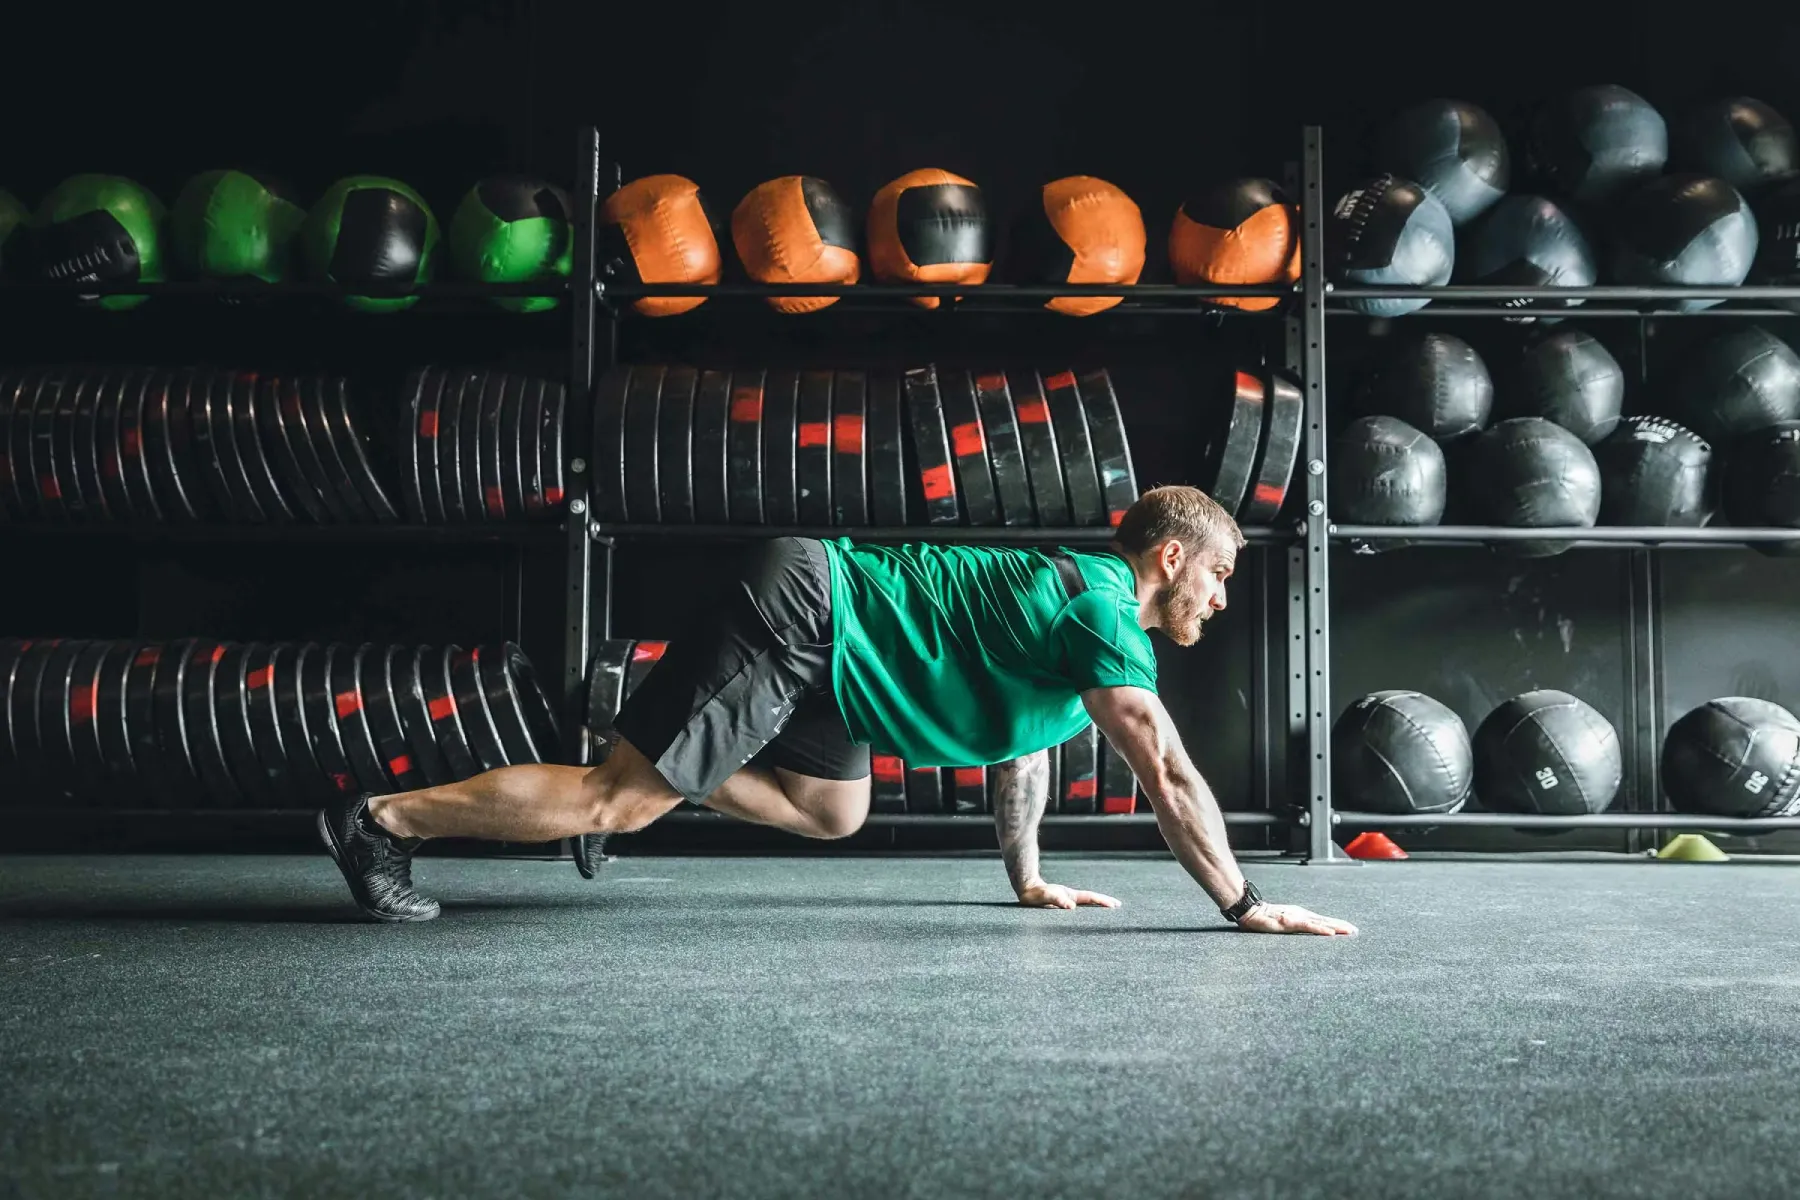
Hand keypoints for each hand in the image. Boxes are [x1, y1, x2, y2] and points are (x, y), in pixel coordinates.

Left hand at [1017, 880, 1120, 909]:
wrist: (1026, 888)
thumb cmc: (1034, 893)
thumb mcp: (1045, 896)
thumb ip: (1057, 900)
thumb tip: (1072, 907)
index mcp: (1070, 895)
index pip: (1090, 898)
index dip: (1102, 901)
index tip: (1114, 905)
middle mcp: (1071, 897)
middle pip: (1092, 899)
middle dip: (1105, 901)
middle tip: (1118, 905)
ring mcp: (1067, 900)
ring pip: (1086, 903)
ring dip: (1097, 905)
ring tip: (1108, 909)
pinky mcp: (1062, 904)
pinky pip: (1079, 907)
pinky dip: (1087, 909)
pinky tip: (1088, 914)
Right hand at [1234, 902, 1356, 935]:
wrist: (1250, 912)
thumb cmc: (1265, 919)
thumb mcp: (1283, 922)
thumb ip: (1294, 925)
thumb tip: (1305, 929)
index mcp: (1301, 916)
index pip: (1322, 920)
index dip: (1337, 924)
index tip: (1350, 928)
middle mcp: (1301, 915)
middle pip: (1325, 920)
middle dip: (1341, 925)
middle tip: (1355, 931)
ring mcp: (1296, 918)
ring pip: (1321, 923)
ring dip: (1336, 927)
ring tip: (1349, 931)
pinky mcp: (1290, 922)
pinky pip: (1308, 927)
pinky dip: (1320, 929)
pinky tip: (1330, 933)